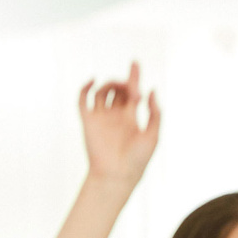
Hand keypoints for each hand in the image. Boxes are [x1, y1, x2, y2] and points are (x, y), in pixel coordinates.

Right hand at [77, 64, 160, 185]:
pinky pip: (82, 100)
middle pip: (117, 90)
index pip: (131, 91)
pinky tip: (93, 80)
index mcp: (130, 117)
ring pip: (101, 92)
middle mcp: (114, 115)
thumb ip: (155, 113)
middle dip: (124, 83)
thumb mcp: (154, 134)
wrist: (117, 174)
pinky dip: (86, 88)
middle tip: (132, 90)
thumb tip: (150, 91)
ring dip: (110, 84)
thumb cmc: (138, 159)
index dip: (134, 76)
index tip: (135, 63)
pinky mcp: (87, 121)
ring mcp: (100, 118)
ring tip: (119, 89)